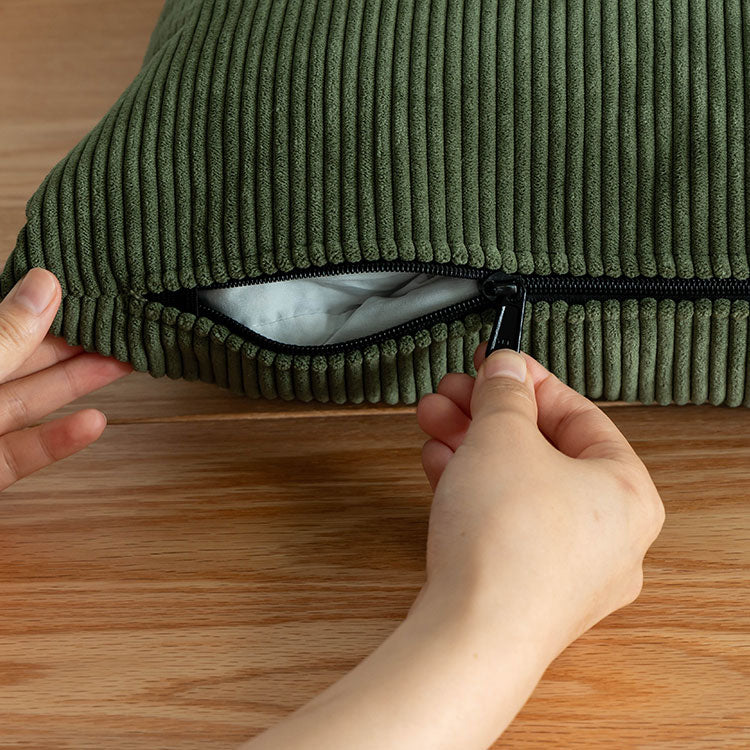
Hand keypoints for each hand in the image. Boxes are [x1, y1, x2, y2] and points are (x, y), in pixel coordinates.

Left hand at [0, 268, 131, 490]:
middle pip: (23, 358)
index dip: (46, 301)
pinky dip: (61, 439)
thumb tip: (44, 285)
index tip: (90, 287)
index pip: (5, 318)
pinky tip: (96, 421)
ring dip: (78, 383)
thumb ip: (4, 338)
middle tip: (120, 325)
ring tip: (123, 363)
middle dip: (74, 341)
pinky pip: (26, 451)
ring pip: (31, 400)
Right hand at [241, 346, 664, 749]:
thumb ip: (504, 393)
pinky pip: (503, 522)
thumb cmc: (507, 545)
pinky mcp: (526, 587)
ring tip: (435, 421)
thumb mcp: (502, 437)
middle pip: (542, 450)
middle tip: (456, 391)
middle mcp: (608, 535)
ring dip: (471, 447)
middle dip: (488, 414)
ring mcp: (567, 567)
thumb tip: (505, 368)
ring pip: (517, 486)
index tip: (495, 363)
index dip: (529, 381)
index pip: (579, 414)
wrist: (472, 635)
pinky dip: (472, 488)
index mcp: (628, 493)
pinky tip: (440, 465)